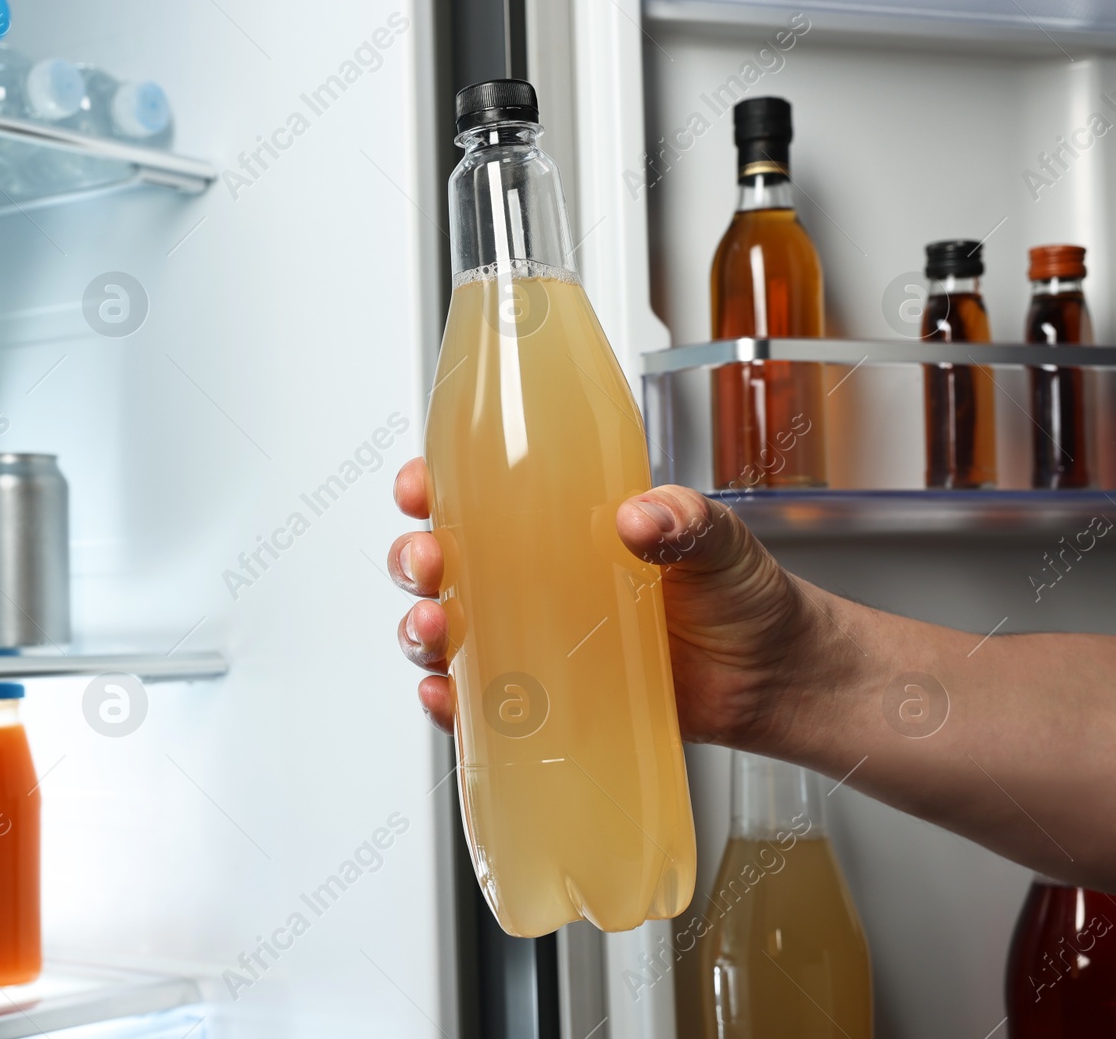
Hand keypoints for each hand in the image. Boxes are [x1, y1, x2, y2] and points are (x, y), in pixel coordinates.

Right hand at [387, 457, 842, 747]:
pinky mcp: (547, 703)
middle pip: (441, 564)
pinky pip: (478, 705)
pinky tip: (447, 698)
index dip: (431, 487)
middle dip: (414, 560)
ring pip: (446, 633)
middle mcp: (533, 581)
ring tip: (435, 633)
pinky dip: (449, 704)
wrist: (778, 678)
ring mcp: (536, 643)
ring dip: (420, 631)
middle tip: (429, 563)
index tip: (419, 487)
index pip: (476, 495)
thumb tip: (641, 518)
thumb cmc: (745, 597)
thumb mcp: (719, 540)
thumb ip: (685, 519)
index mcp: (559, 526)